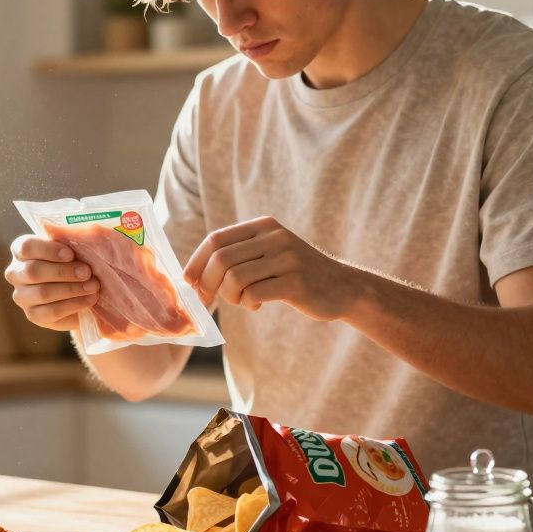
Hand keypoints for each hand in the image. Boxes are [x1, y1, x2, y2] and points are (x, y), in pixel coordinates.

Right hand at [3, 235, 99, 331]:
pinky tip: (89, 299)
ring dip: (71, 289)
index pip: (25, 247)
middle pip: (33, 271)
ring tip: (93, 286)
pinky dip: (74, 304)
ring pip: (43, 293)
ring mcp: (22, 296)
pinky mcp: (33, 315)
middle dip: (63, 271)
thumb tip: (89, 234)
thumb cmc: (73, 262)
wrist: (76, 292)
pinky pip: (52, 311)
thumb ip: (73, 241)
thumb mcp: (72, 249)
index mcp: (21, 251)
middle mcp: (15, 273)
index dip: (48, 250)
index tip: (70, 254)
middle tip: (86, 272)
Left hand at [181, 216, 359, 319]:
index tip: (188, 282)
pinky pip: (253, 294)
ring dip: (230, 296)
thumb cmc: (296, 275)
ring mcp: (287, 258)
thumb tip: (194, 276)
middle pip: (221, 259)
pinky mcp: (295, 282)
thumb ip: (238, 256)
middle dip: (208, 283)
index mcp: (264, 226)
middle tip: (211, 298)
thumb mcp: (270, 253)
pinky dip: (248, 304)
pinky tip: (257, 305)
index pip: (216, 240)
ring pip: (235, 278)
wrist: (343, 287)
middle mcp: (275, 237)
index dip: (196, 262)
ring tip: (242, 300)